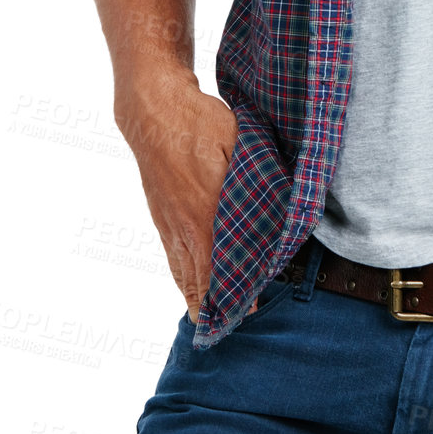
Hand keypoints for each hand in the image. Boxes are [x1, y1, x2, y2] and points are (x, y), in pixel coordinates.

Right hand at [115, 72, 243, 323]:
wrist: (153, 109)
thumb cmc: (199, 122)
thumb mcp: (238, 143)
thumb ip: (256, 177)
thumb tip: (279, 201)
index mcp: (205, 211)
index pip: (221, 264)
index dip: (235, 289)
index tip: (249, 308)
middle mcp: (184, 225)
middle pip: (200, 278)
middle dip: (216, 304)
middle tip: (232, 324)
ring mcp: (169, 222)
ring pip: (182, 271)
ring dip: (196, 297)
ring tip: (208, 320)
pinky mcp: (160, 215)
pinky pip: (171, 257)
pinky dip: (181, 278)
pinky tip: (187, 288)